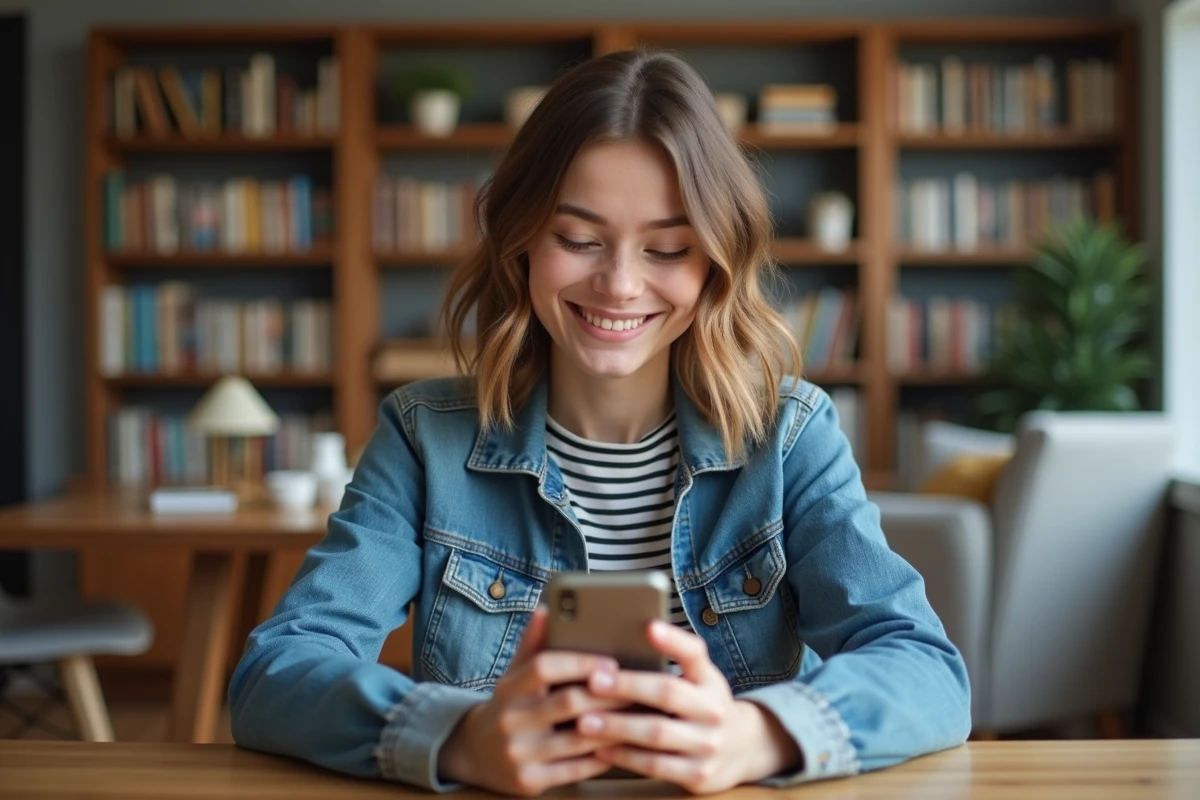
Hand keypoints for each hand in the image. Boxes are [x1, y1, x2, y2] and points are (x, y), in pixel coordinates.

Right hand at [437, 606, 626, 795]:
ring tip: (639, 715)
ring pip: (578, 740)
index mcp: (508, 689)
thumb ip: (532, 644)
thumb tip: (546, 608)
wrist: (474, 754)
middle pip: (568, 703)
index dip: (579, 663)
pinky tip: (621, 744)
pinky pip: (576, 769)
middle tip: (639, 687)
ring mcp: (520, 754)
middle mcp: (510, 721)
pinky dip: (602, 756)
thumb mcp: (513, 676)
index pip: (544, 668)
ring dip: (613, 726)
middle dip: (608, 694)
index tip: (611, 663)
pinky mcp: (531, 782)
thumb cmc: (507, 707)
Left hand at [577, 620, 801, 793]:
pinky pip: (655, 765)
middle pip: (667, 692)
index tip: (649, 627)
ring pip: (657, 733)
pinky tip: (602, 749)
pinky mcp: (698, 774)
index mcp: (708, 679)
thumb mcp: (698, 678)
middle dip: (626, 686)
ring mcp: (707, 743)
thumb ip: (671, 661)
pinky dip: (625, 756)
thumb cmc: (703, 705)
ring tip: (585, 721)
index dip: (672, 640)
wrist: (743, 748)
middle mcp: (712, 709)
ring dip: (617, 726)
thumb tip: (622, 639)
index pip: (694, 653)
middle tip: (592, 682)